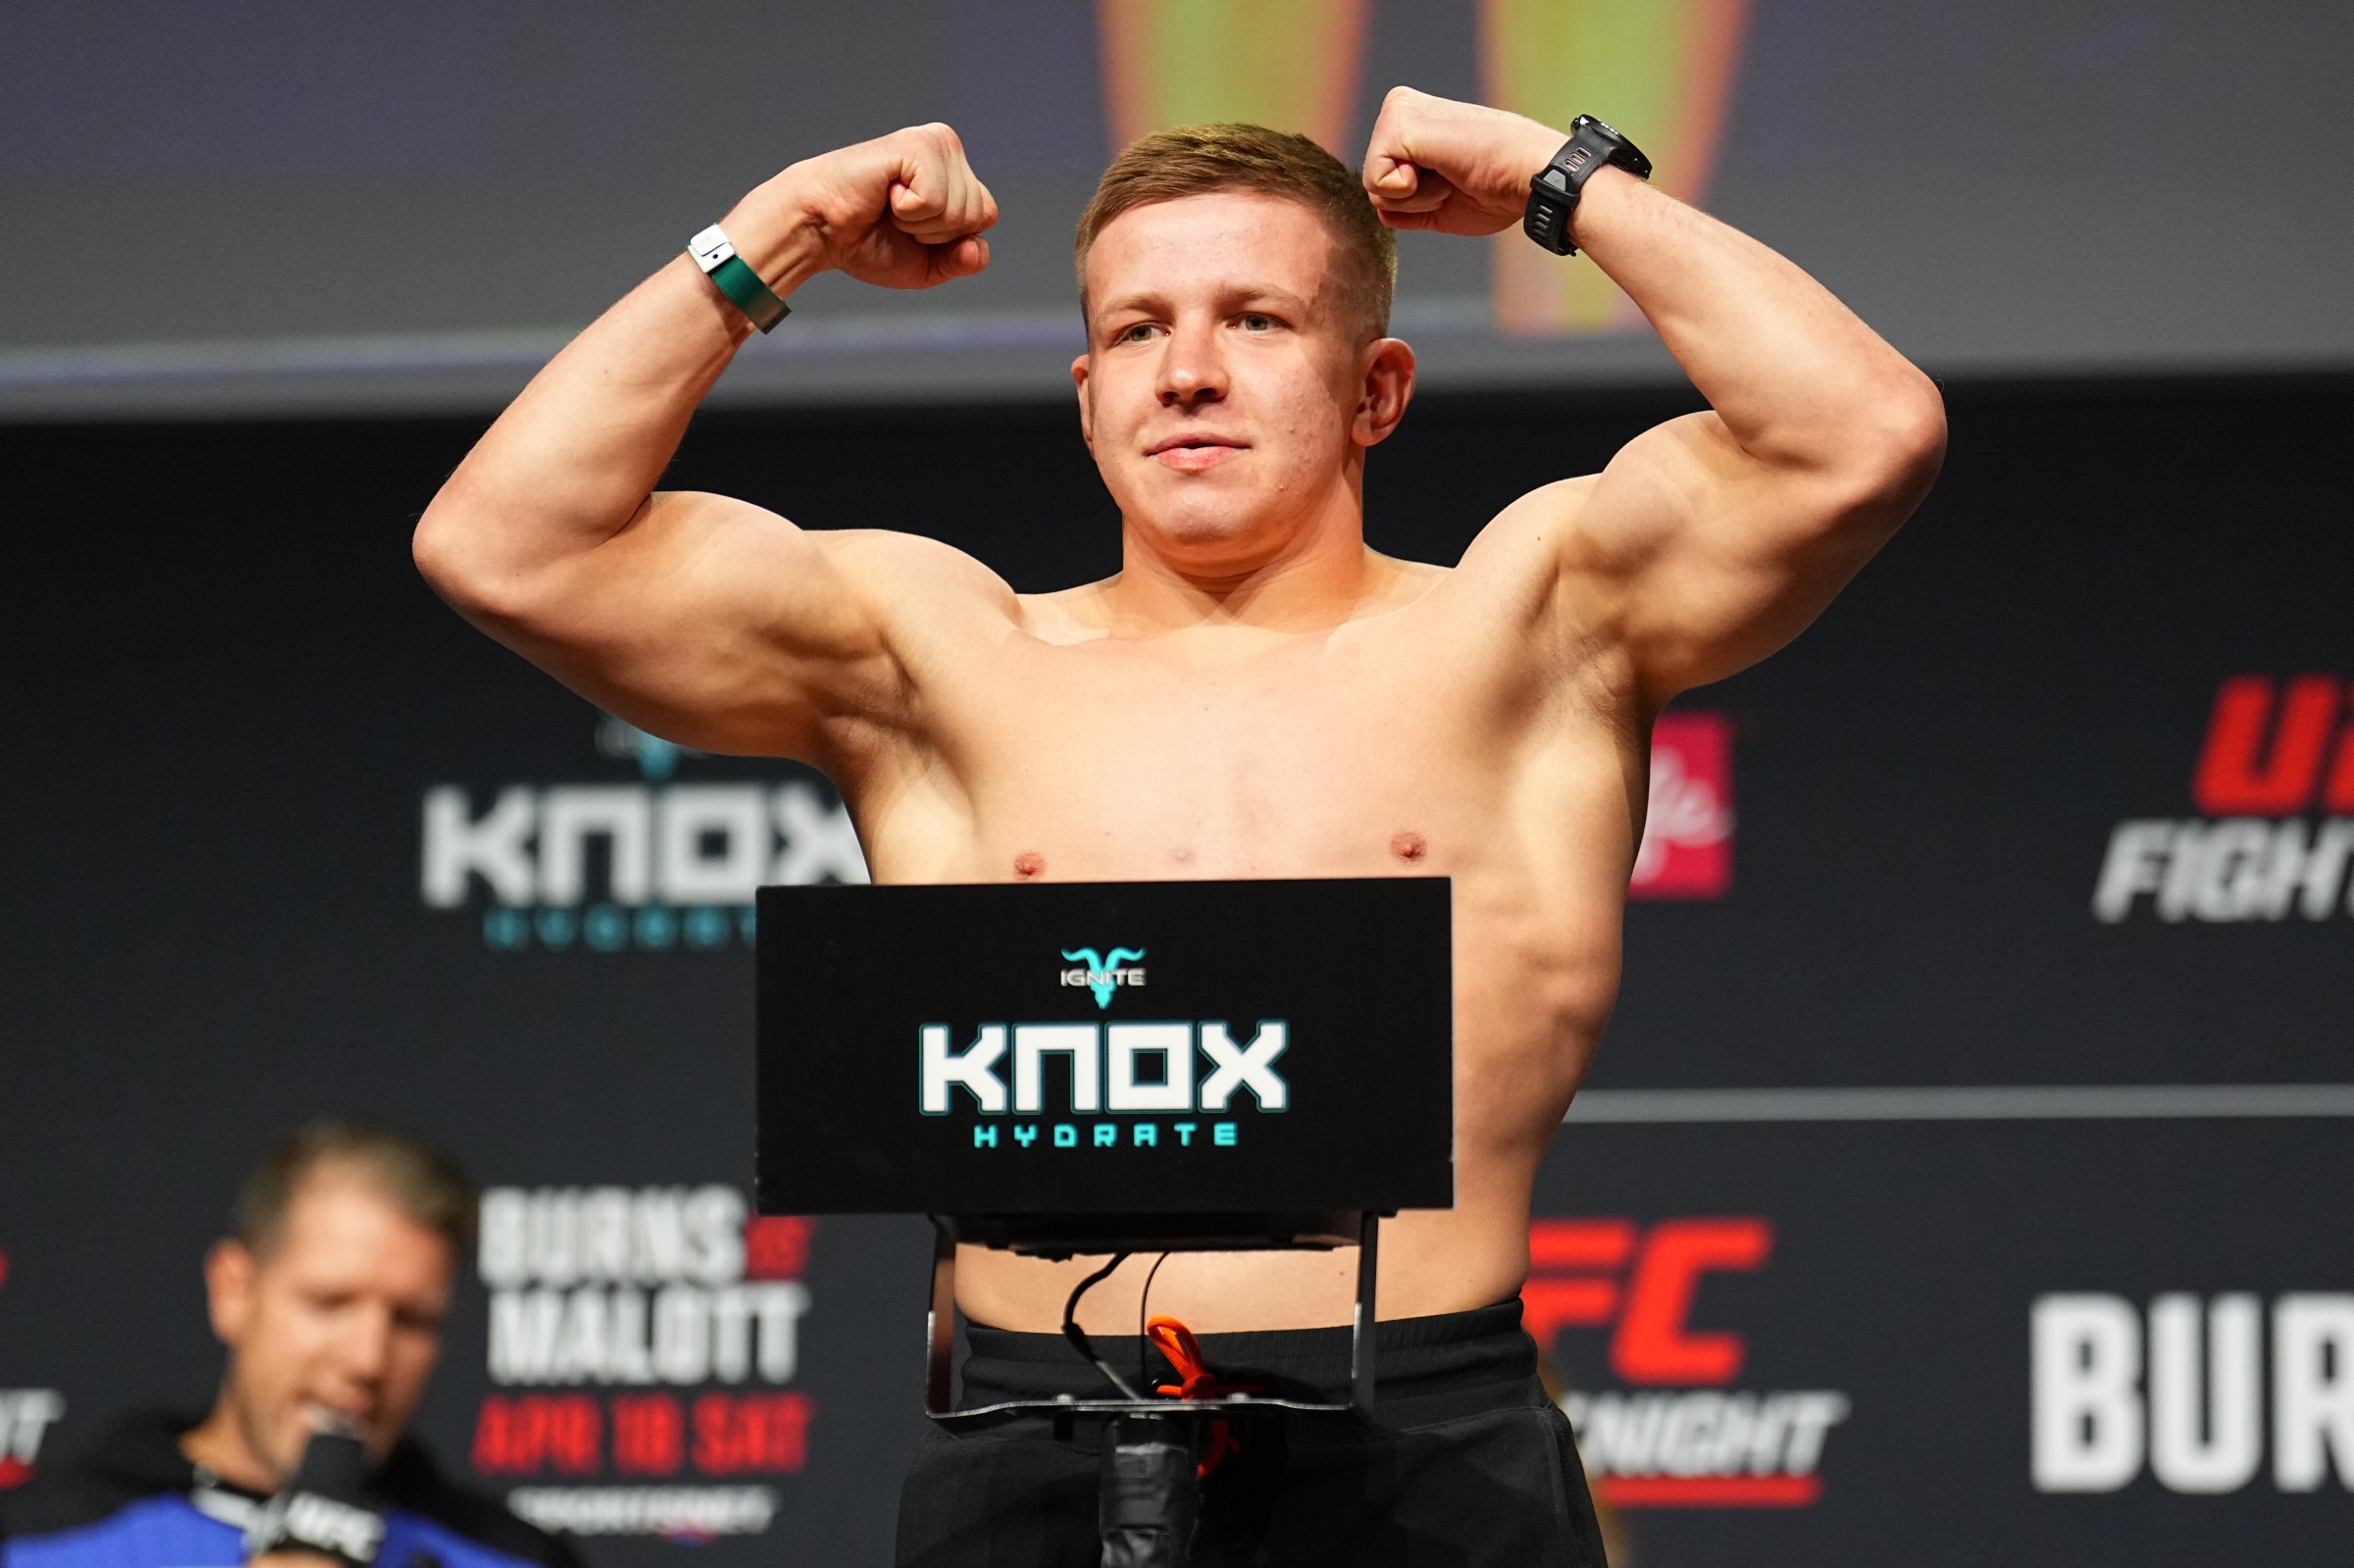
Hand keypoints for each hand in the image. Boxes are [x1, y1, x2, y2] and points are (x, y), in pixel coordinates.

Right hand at [733, 123, 998, 290]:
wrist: (820, 230)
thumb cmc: (867, 242)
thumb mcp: (928, 265)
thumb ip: (963, 260)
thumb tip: (976, 248)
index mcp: (954, 170)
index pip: (985, 218)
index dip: (949, 240)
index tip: (910, 227)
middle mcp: (947, 148)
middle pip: (979, 214)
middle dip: (936, 233)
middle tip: (896, 217)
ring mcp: (934, 142)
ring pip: (961, 210)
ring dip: (920, 223)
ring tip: (889, 205)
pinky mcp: (917, 145)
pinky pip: (936, 201)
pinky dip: (909, 212)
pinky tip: (885, 194)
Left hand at [1360, 87, 1566, 235]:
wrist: (1531, 176)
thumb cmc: (1499, 189)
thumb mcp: (1442, 201)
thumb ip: (1407, 201)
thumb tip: (1380, 208)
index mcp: (1414, 122)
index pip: (1382, 182)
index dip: (1417, 201)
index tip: (1456, 181)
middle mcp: (1403, 110)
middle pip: (1372, 185)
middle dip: (1414, 200)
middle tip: (1455, 178)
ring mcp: (1400, 112)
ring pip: (1373, 186)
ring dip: (1418, 198)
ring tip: (1453, 173)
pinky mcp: (1399, 122)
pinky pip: (1376, 182)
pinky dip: (1412, 193)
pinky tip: (1445, 170)